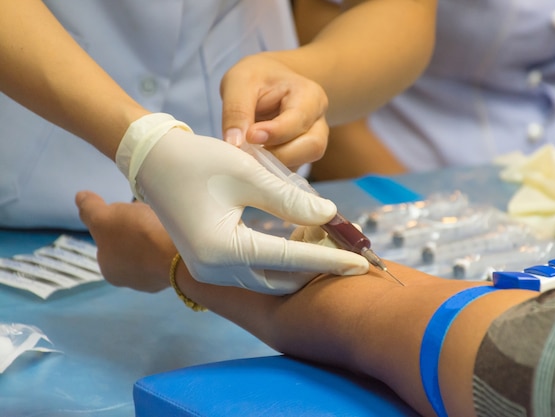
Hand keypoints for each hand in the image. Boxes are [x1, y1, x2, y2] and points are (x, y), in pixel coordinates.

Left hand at [75, 191, 173, 292]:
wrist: (180, 256)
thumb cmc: (137, 237)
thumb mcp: (104, 217)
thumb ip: (89, 209)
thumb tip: (80, 198)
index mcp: (110, 270)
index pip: (108, 241)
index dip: (116, 222)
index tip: (128, 211)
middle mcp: (132, 280)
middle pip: (131, 245)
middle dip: (138, 228)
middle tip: (149, 214)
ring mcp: (157, 279)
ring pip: (152, 249)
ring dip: (156, 234)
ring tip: (166, 221)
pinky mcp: (179, 274)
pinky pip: (172, 252)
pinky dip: (173, 241)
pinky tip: (178, 233)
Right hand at [115, 115, 368, 294]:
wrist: (153, 161)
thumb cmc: (198, 160)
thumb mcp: (249, 174)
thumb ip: (291, 199)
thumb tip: (331, 216)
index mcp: (222, 248)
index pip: (289, 258)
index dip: (329, 258)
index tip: (363, 261)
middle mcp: (214, 270)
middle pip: (281, 280)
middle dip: (316, 266)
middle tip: (344, 246)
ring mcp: (209, 272)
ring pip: (268, 280)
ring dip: (298, 265)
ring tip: (324, 239)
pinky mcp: (210, 265)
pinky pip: (254, 272)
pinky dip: (279, 261)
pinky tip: (297, 239)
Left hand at [220, 53, 328, 168]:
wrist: (269, 82)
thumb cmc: (257, 78)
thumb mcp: (240, 82)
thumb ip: (236, 110)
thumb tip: (234, 144)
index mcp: (309, 96)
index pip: (298, 120)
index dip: (274, 133)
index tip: (250, 136)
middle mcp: (317, 121)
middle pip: (312, 147)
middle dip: (279, 155)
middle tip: (249, 152)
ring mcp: (312, 141)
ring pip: (304, 163)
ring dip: (275, 165)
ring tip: (250, 156)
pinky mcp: (300, 157)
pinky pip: (290, 171)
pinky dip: (271, 171)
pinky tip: (254, 162)